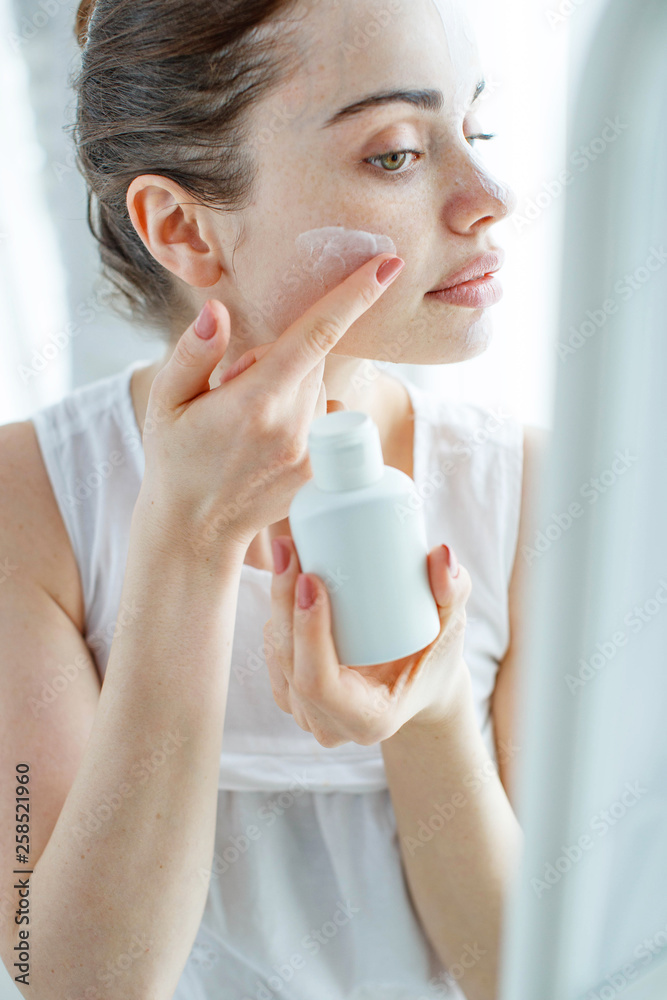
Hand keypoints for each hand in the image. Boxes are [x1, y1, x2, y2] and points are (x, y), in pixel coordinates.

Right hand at [136, 253, 405, 554]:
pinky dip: (305, 418)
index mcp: (256, 401)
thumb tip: (219, 311)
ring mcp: (311, 454)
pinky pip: (326, 422)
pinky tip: (270, 442)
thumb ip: (193, 352)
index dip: (355, 294)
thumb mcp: (165, 401)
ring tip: (251, 424)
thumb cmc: (175, 460)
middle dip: (282, 358)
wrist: (194, 530)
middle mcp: (293, 426)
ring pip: (320, 391)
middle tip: (238, 389)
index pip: (317, 334)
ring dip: (294, 390)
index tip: (388, 265)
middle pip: (314, 359)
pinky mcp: (319, 473)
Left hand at [263, 536, 472, 745]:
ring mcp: (307, 715)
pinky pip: (273, 654)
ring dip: (276, 603)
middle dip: (283, 601)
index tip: (310, 578)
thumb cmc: (436, 659)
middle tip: (290, 547)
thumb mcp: (454, 629)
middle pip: (290, 662)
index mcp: (369, 718)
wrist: (419, 687)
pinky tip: (281, 577)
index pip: (320, 681)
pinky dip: (275, 615)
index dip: (309, 631)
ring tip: (287, 552)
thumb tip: (442, 553)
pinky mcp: (294, 697)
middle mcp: (331, 726)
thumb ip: (455, 593)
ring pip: (277, 656)